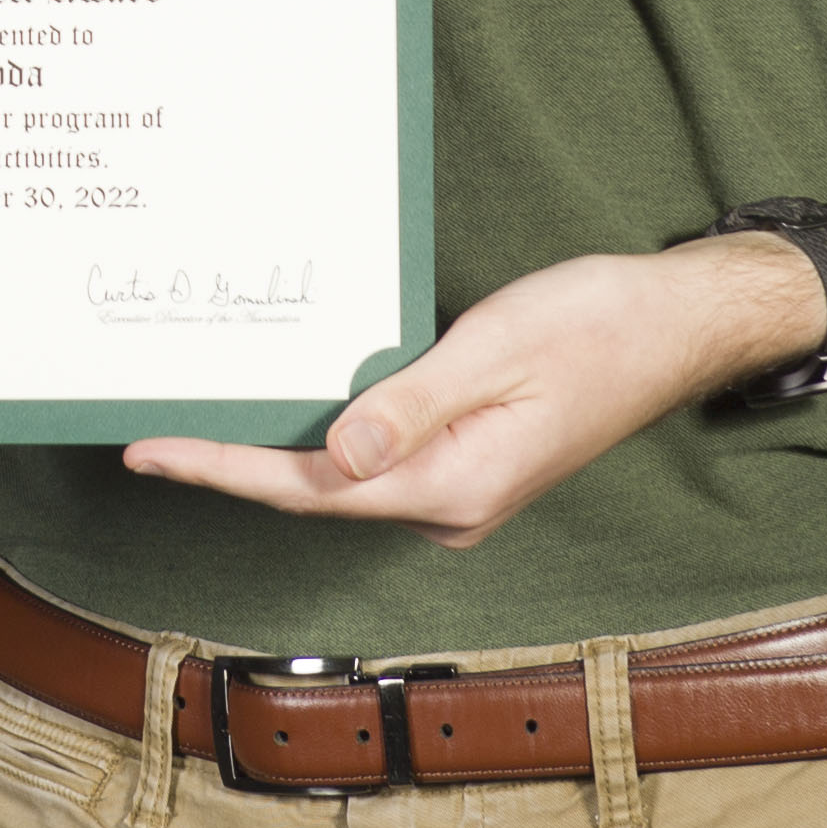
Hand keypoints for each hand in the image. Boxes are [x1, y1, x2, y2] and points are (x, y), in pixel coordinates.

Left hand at [118, 238, 814, 549]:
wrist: (680, 325)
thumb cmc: (598, 321)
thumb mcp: (498, 347)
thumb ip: (412, 405)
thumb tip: (334, 459)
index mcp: (455, 486)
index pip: (312, 490)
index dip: (224, 469)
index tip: (150, 454)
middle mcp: (453, 506)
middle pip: (317, 494)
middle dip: (233, 465)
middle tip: (146, 434)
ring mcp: (462, 490)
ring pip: (344, 480)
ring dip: (275, 453)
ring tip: (194, 419)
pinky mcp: (469, 464)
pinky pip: (376, 459)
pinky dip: (324, 440)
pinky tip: (286, 409)